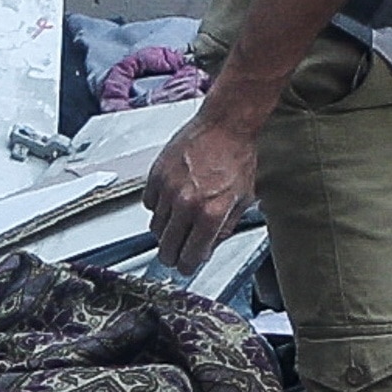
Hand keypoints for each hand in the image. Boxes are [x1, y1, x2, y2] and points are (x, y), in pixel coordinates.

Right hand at [147, 110, 262, 269]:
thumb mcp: (242, 200)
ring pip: (156, 227)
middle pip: (167, 247)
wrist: (225, 125)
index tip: (185, 266)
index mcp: (210, 214)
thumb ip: (224, 228)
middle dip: (172, 255)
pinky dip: (157, 207)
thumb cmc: (238, 157)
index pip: (190, 256)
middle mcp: (186, 204)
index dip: (187, 266)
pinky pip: (149, 204)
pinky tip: (170, 201)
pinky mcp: (156, 175)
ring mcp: (168, 189)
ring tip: (177, 223)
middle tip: (175, 254)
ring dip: (166, 230)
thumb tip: (208, 247)